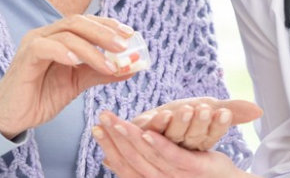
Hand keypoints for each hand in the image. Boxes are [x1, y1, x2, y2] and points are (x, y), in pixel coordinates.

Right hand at [0, 15, 137, 138]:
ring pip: (66, 34)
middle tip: (124, 46)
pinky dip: (63, 51)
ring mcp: (33, 44)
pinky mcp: (24, 58)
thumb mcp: (77, 83)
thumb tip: (130, 68)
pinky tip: (77, 62)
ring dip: (92, 49)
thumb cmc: (42, 97)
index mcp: (58, 37)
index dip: (108, 25)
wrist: (14, 117)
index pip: (86, 22)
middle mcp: (46, 35)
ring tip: (109, 65)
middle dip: (104, 33)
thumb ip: (100, 73)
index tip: (130, 34)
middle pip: (78, 22)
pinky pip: (44, 47)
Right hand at [94, 111, 251, 177]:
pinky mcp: (194, 169)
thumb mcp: (162, 168)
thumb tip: (106, 158)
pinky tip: (147, 130)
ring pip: (149, 156)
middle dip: (114, 137)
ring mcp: (177, 177)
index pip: (123, 165)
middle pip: (132, 159)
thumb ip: (137, 163)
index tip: (95, 129)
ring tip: (117, 121)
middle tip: (101, 118)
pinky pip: (173, 156)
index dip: (108, 147)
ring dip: (131, 137)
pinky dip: (158, 144)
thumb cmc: (193, 173)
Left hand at [127, 97, 262, 150]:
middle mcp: (184, 145)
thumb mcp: (211, 109)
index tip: (224, 113)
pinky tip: (162, 116)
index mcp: (202, 140)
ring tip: (184, 110)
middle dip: (199, 122)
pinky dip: (157, 123)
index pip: (214, 133)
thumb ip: (233, 109)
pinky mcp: (146, 138)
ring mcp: (165, 144)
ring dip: (179, 122)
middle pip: (194, 136)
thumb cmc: (183, 115)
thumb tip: (259, 111)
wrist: (149, 126)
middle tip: (203, 109)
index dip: (218, 125)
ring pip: (174, 135)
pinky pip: (153, 132)